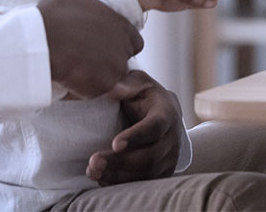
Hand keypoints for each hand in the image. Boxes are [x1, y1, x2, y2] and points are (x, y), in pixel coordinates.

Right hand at [37, 0, 143, 97]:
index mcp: (120, 24)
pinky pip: (95, 91)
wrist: (40, 41)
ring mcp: (114, 67)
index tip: (102, 46)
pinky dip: (83, 88)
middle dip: (109, 61)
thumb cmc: (52, 16)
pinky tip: (68, 80)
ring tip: (76, 70)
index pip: (134, 40)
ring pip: (111, 77)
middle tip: (87, 60)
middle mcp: (122, 46)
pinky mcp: (102, 85)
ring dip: (97, 76)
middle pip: (123, 60)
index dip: (119, 44)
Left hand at [86, 70, 183, 184]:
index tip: (115, 143)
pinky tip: (102, 178)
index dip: (136, 137)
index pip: (155, 127)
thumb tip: (114, 87)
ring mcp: (169, 156)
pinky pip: (144, 182)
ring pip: (147, 173)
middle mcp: (172, 137)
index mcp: (166, 112)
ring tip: (93, 171)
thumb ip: (126, 83)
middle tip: (94, 162)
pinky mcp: (162, 171)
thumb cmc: (144, 95)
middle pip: (150, 156)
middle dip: (121, 161)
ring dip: (118, 175)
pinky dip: (122, 183)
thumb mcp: (137, 82)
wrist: (161, 114)